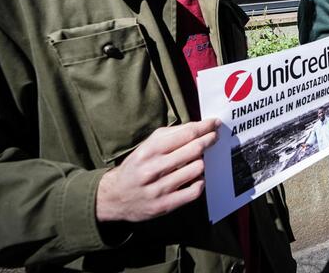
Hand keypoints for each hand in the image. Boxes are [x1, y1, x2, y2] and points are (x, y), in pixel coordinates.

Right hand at [96, 119, 219, 222]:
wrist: (114, 197)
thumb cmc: (136, 167)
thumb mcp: (147, 146)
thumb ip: (170, 135)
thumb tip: (197, 126)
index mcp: (149, 151)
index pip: (185, 134)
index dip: (204, 127)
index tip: (214, 123)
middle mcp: (153, 169)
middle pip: (194, 150)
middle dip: (209, 140)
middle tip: (214, 137)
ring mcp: (159, 188)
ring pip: (197, 169)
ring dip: (202, 163)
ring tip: (198, 161)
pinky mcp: (165, 205)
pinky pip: (194, 191)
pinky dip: (200, 182)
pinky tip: (196, 179)